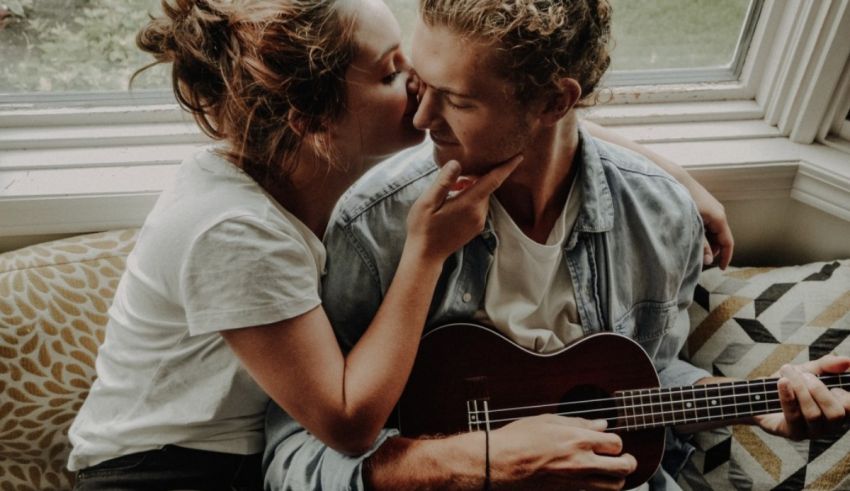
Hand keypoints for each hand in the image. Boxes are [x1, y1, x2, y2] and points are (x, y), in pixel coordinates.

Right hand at [405, 156, 520, 263]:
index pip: (493, 181)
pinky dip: (471, 199)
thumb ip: (444, 181)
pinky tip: (453, 201)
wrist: (425, 255)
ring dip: (472, 188)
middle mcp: (479, 213)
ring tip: (451, 190)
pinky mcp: (476, 228)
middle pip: (486, 187)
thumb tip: (456, 163)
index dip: (506, 167)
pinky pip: (479, 207)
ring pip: (482, 197)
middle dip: (475, 177)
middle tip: (455, 177)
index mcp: (469, 204)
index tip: (519, 156)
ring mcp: (479, 222)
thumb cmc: (423, 227)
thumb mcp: (427, 202)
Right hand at [489, 414, 635, 490]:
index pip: (615, 443)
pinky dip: (599, 487)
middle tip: (625, 458)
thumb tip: (600, 424)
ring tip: (612, 471)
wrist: (501, 463)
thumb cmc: (519, 438)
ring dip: (617, 478)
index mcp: (578, 440)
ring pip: (613, 486)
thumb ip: (579, 423)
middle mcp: (581, 462)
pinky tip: (593, 479)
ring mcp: (575, 481)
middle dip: (628, 462)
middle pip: (622, 467)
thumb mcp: (548, 420)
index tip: (608, 440)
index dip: (615, 441)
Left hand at [685, 178, 733, 268]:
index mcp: (719, 218)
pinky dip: (702, 233)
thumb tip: (708, 260)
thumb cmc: (683, 201)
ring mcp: (712, 210)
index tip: (722, 269)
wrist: (674, 179)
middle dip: (713, 249)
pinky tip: (689, 234)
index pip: (728, 242)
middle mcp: (719, 213)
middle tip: (699, 256)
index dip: (726, 257)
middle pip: (721, 238)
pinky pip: (707, 224)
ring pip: (713, 232)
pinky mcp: (704, 207)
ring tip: (692, 245)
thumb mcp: (693, 226)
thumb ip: (701, 244)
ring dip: (706, 241)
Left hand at [754, 355, 849, 440]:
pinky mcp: (793, 433)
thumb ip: (828, 365)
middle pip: (836, 413)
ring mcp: (812, 432)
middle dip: (819, 389)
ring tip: (787, 373)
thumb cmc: (792, 383)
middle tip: (804, 375)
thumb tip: (847, 361)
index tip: (832, 380)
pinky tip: (782, 382)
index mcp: (840, 409)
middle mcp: (830, 425)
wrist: (761, 395)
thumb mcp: (810, 369)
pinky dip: (788, 396)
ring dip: (800, 389)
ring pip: (813, 414)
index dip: (846, 394)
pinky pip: (793, 416)